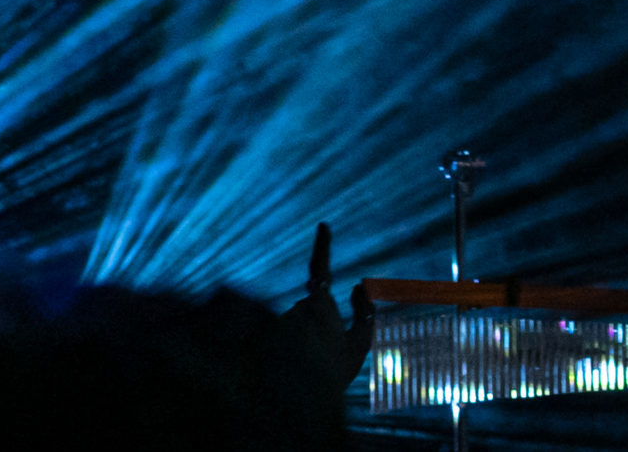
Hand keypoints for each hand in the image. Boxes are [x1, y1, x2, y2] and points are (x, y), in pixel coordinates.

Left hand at [285, 223, 375, 390]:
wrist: (302, 400)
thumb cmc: (335, 372)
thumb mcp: (360, 342)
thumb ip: (364, 310)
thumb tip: (360, 286)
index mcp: (320, 305)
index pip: (320, 268)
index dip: (323, 246)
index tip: (323, 226)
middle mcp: (295, 310)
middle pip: (309, 309)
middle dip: (318, 326)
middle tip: (327, 356)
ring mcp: (277, 323)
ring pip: (294, 326)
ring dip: (302, 342)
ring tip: (310, 369)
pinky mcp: (262, 337)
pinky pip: (280, 338)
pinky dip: (288, 351)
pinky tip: (292, 371)